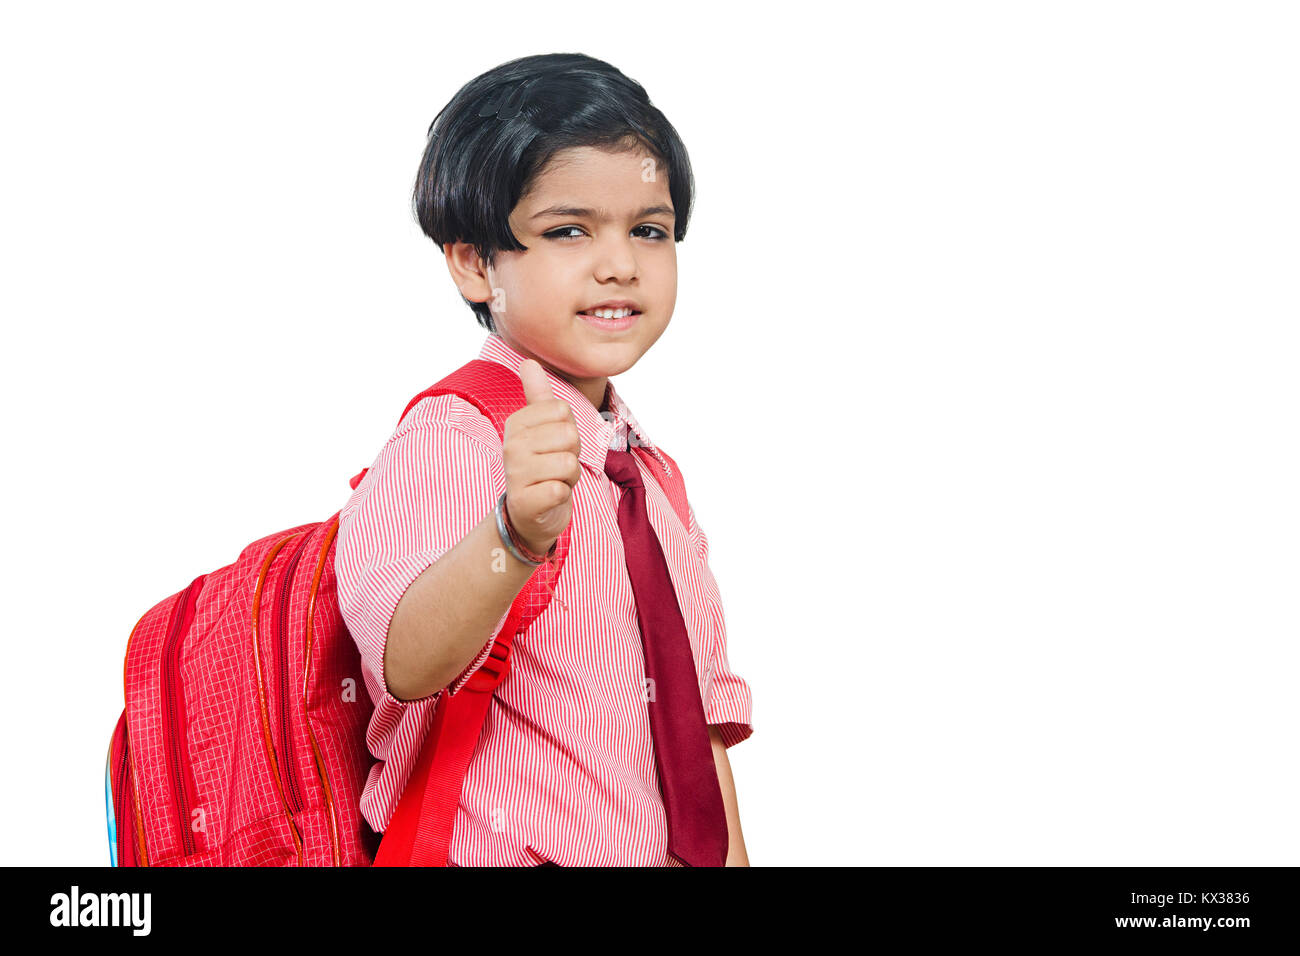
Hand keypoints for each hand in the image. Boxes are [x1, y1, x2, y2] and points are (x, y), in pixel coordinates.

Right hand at [501, 358, 581, 556]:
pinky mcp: (526, 501)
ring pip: (569, 463)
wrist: (529, 515)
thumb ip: (537, 396)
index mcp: (517, 423)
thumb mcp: (541, 429)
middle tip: (555, 466)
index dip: (568, 431)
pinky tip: (549, 498)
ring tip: (552, 481)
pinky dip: (563, 496)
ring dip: (569, 477)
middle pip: (569, 436)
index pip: (564, 411)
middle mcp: (511, 445)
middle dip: (572, 454)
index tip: (553, 446)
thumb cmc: (541, 467)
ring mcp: (516, 474)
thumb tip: (528, 362)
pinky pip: (562, 489)